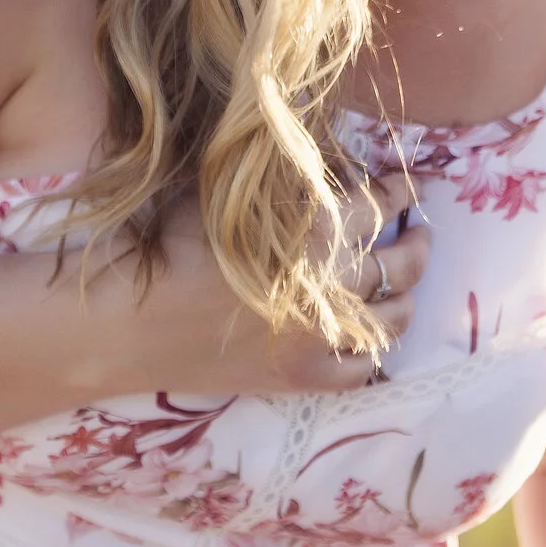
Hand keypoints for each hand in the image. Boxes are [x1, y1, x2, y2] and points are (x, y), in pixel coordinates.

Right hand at [142, 170, 431, 395]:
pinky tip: (373, 338)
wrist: (125, 322)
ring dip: (407, 293)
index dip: (395, 192)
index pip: (378, 205)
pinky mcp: (301, 380)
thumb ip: (284, 183)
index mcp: (315, 232)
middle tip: (420, 229)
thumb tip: (327, 166)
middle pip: (400, 262)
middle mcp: (331, 288)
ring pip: (392, 318)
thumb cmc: (167, 244)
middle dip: (416, 240)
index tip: (401, 183)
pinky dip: (373, 355)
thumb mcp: (227, 193)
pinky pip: (359, 372)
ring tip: (408, 278)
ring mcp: (320, 340)